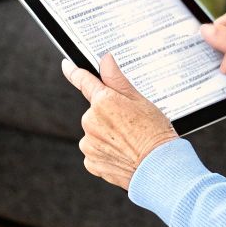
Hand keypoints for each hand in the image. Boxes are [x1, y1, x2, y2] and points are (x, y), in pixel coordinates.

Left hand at [60, 52, 179, 190]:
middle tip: (130, 125)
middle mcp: (90, 121)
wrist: (158, 167)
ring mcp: (89, 143)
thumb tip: (105, 59)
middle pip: (95, 112)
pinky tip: (123, 155)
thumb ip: (116, 79)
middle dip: (109, 116)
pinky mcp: (91, 162)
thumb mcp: (139, 100)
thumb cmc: (154, 132)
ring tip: (129, 143)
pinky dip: (107, 152)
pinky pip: (95, 152)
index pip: (83, 80)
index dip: (74, 71)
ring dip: (107, 136)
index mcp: (103, 101)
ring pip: (95, 133)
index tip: (67, 65)